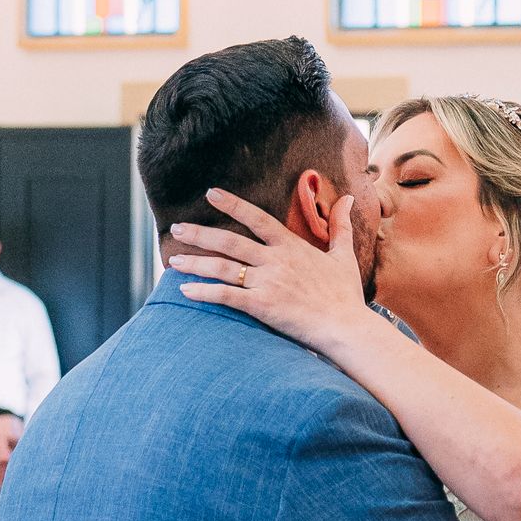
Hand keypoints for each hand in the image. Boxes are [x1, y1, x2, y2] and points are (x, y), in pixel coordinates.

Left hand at [168, 190, 367, 354]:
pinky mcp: (263, 306)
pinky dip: (205, 292)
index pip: (257, 218)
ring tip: (173, 260)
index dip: (232, 204)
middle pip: (230, 241)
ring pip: (223, 268)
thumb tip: (348, 199)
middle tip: (176, 228)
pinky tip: (185, 290)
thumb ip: (340, 226)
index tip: (210, 193)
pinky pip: (227, 296)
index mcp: (292, 246)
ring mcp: (268, 283)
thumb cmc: (345, 295)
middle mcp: (276, 261)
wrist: (346, 327)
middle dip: (200, 234)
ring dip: (196, 262)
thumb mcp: (343, 256)